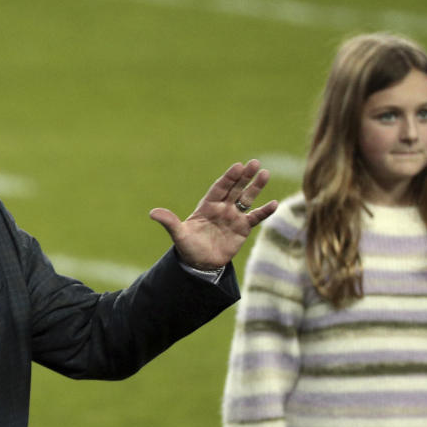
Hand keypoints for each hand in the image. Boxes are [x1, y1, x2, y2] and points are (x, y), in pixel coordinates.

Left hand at [149, 159, 277, 269]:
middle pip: (235, 188)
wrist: (200, 264)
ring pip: (247, 198)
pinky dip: (264, 211)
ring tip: (265, 174)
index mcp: (208, 205)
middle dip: (244, 176)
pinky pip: (255, 217)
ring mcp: (234, 217)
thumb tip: (152, 213)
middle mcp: (222, 208)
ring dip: (256, 187)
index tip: (237, 166)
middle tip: (255, 163)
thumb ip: (169, 222)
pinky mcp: (242, 228)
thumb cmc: (188, 247)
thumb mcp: (179, 235)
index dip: (229, 177)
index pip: (220, 187)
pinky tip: (274, 203)